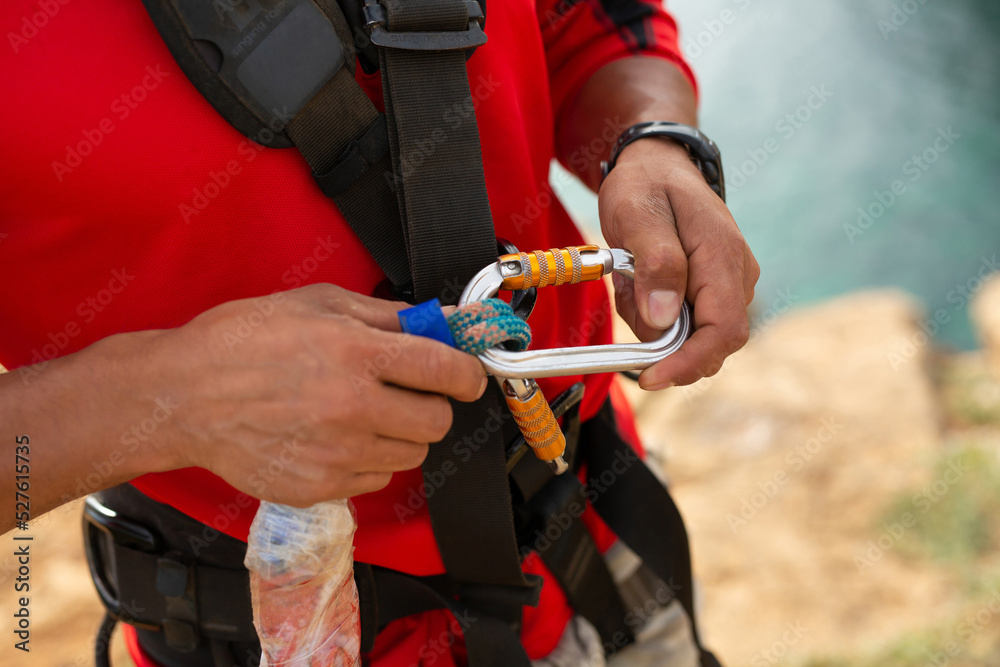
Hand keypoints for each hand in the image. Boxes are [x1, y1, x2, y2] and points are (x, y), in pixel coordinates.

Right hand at [143, 284, 485, 504]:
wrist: (182, 396)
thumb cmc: (244, 340)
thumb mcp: (318, 304)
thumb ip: (390, 315)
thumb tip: (444, 320)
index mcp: (356, 353)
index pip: (447, 370)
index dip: (468, 373)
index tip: (467, 374)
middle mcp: (352, 407)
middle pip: (438, 421)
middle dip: (433, 404)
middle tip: (408, 391)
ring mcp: (337, 453)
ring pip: (412, 454)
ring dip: (402, 433)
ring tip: (365, 413)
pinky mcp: (320, 487)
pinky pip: (376, 479)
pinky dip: (369, 459)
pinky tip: (337, 437)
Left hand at [598, 137, 758, 388]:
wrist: (656, 164)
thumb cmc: (645, 185)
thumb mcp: (637, 215)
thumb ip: (656, 265)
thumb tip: (665, 320)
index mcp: (723, 257)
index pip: (723, 332)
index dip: (688, 363)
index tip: (650, 378)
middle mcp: (737, 276)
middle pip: (709, 342)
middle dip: (662, 340)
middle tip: (627, 296)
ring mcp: (728, 284)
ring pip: (691, 335)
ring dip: (652, 321)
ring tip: (630, 276)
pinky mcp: (712, 290)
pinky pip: (684, 322)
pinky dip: (653, 313)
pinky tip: (638, 280)